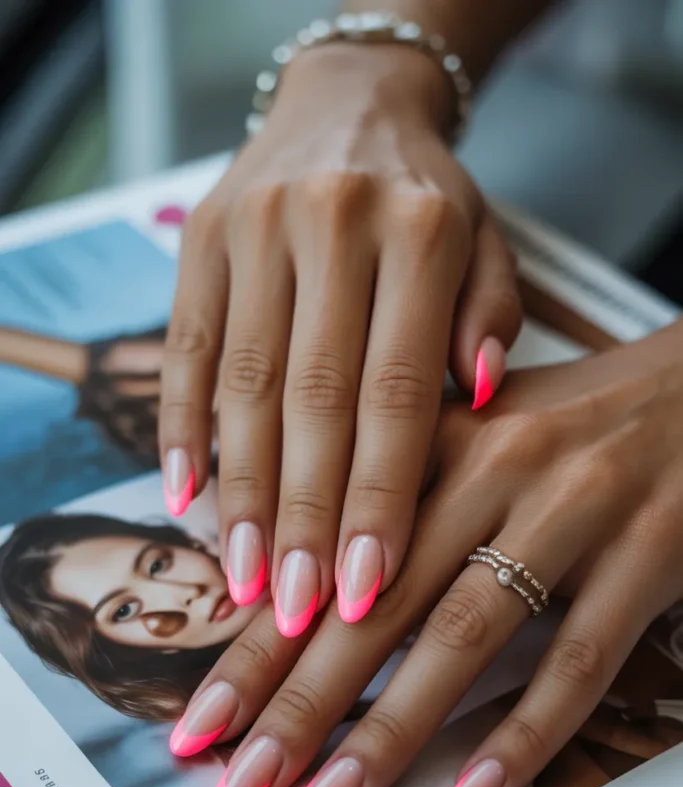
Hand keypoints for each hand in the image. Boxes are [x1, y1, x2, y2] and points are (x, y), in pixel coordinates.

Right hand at [159, 42, 521, 637]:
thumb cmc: (427, 198)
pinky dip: (178, 428)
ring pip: (241, 385)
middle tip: (297, 610)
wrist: (349, 103)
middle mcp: (331, 225)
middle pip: (312, 400)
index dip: (379, 497)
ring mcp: (253, 230)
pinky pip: (182, 349)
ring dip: (242, 492)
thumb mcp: (485, 243)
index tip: (365, 587)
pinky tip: (182, 498)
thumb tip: (480, 401)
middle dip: (304, 517)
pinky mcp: (198, 241)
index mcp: (419, 232)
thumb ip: (488, 319)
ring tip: (246, 578)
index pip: (396, 392)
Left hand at [171, 319, 682, 786]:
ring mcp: (574, 511)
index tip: (201, 723)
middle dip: (298, 702)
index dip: (257, 642)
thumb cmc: (579, 419)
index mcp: (437, 436)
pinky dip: (523, 735)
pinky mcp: (646, 556)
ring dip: (389, 731)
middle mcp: (496, 467)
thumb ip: (394, 494)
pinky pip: (578, 660)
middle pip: (376, 602)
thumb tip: (296, 583)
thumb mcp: (477, 431)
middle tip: (239, 783)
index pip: (325, 553)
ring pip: (463, 635)